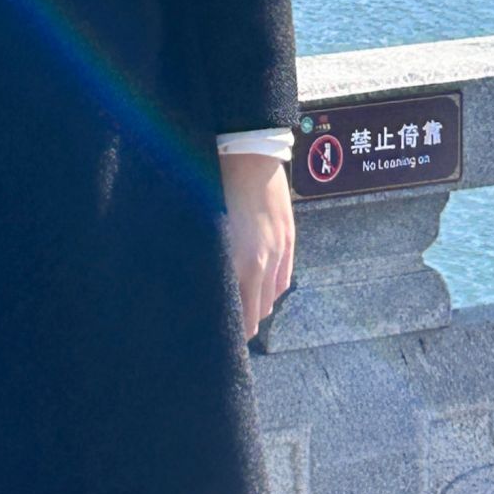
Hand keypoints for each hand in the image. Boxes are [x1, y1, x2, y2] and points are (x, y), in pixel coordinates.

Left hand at [220, 151, 295, 343]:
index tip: (219, 339)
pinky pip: (284, 279)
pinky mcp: (289, 240)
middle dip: (243, 324)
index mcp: (239, 264)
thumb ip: (210, 262)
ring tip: (241, 305)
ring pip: (272, 299)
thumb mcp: (207, 231)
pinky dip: (271, 288)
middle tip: (227, 327)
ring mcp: (279, 252)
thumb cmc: (214, 189)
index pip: (241, 319)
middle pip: (257, 315)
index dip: (231, 334)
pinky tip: (259, 286)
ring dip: (257, 305)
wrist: (247, 155)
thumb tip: (204, 285)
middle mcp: (262, 264)